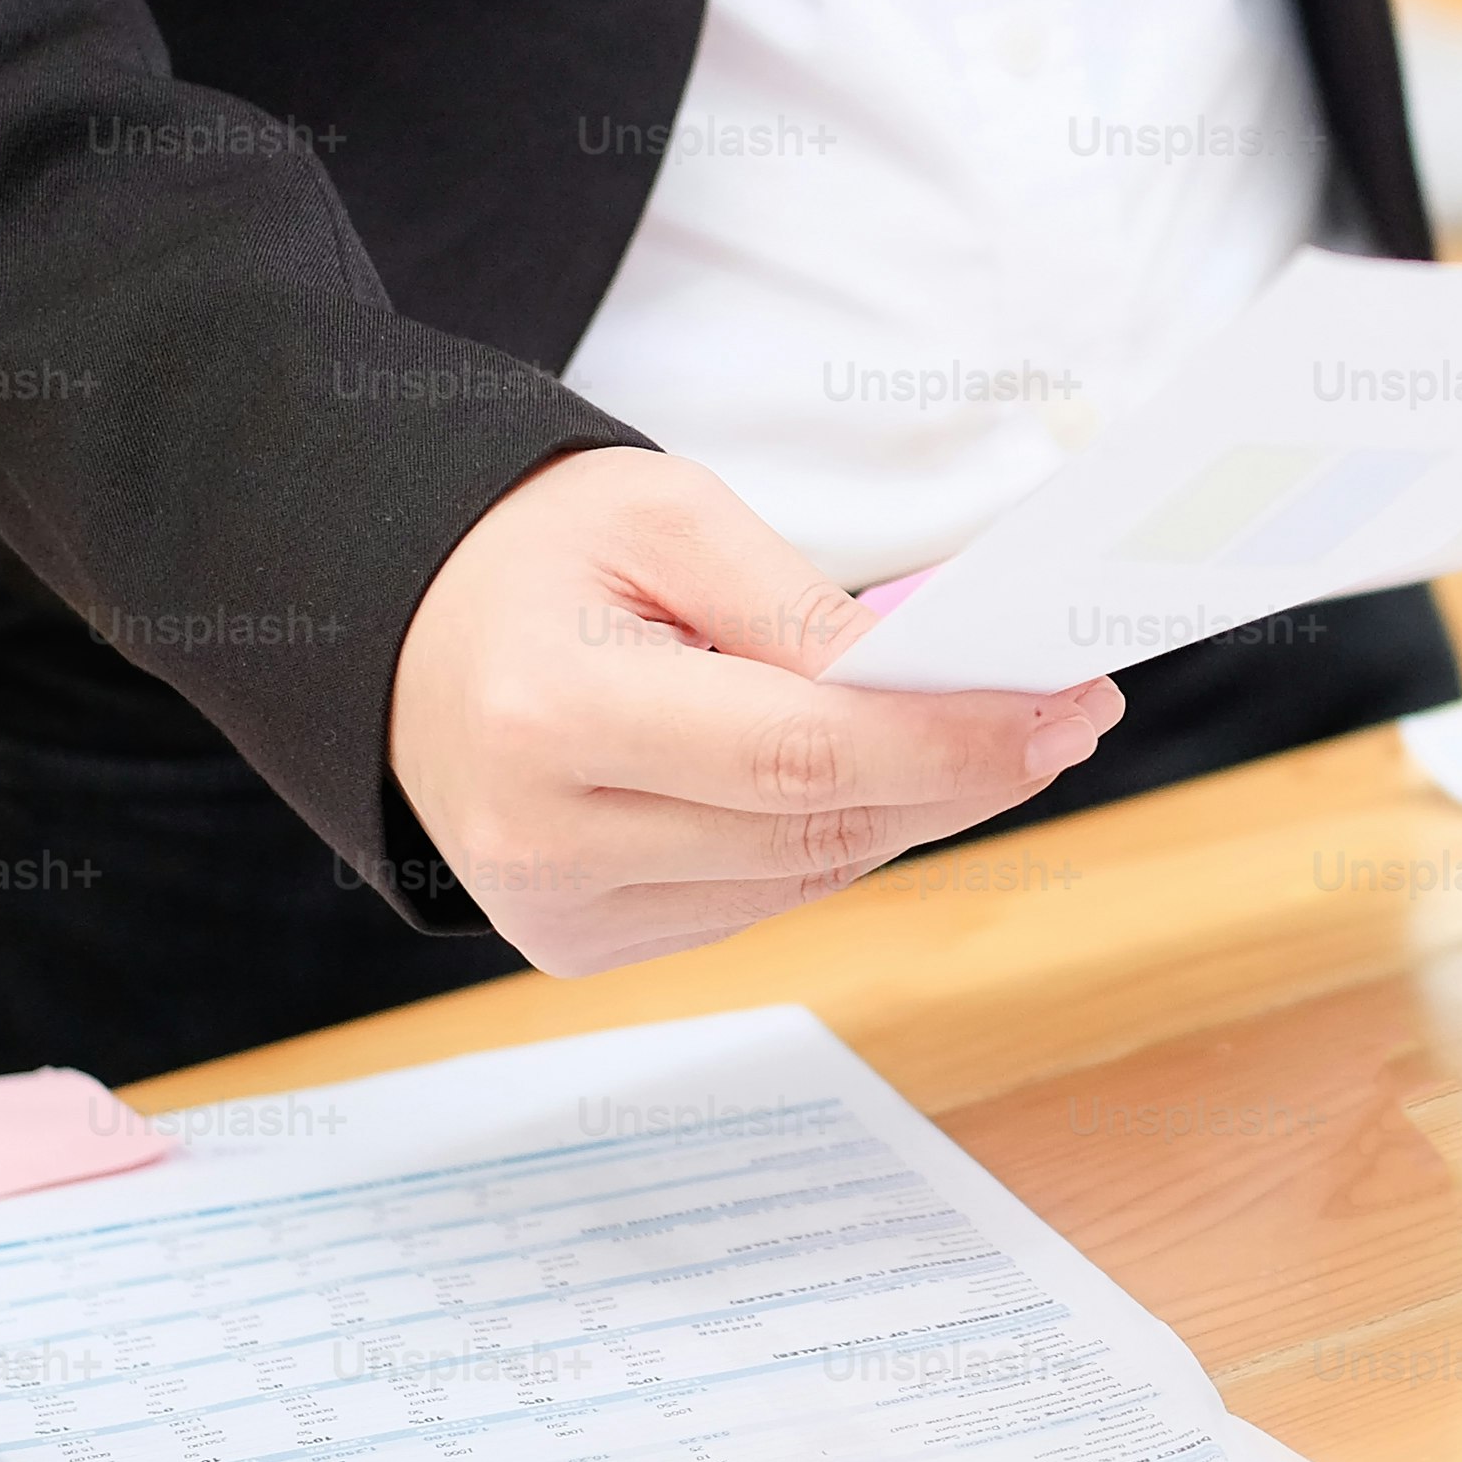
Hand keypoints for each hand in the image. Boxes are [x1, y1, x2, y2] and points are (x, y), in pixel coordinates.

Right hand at [390, 448, 1119, 975]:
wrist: (392, 628)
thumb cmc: (532, 551)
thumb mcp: (667, 518)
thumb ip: (804, 609)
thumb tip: (945, 681)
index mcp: (549, 718)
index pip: (798, 758)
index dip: (945, 744)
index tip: (1063, 708)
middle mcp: (544, 844)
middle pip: (815, 833)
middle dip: (960, 775)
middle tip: (1068, 714)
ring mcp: (557, 913)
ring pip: (804, 879)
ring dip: (914, 813)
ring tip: (998, 736)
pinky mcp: (581, 943)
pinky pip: (761, 899)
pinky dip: (837, 840)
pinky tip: (882, 780)